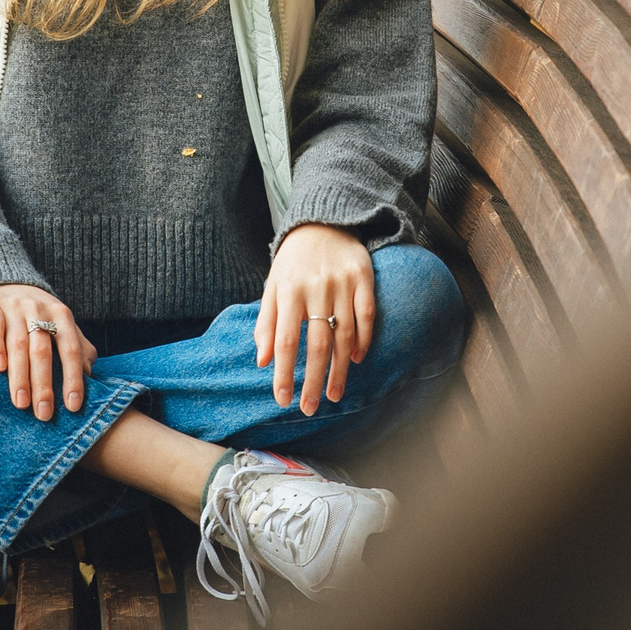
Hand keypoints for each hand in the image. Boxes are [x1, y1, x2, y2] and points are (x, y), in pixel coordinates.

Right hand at [0, 283, 94, 421]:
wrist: (6, 283)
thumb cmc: (40, 315)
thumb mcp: (63, 326)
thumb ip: (79, 348)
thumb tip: (90, 377)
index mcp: (62, 316)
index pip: (70, 350)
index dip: (73, 378)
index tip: (73, 407)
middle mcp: (40, 310)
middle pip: (43, 351)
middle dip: (44, 385)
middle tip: (43, 414)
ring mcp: (15, 307)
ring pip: (19, 345)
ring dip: (20, 376)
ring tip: (21, 403)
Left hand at [255, 223, 375, 414]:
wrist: (323, 221)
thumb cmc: (293, 261)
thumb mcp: (272, 286)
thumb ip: (267, 322)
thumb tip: (263, 361)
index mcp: (289, 291)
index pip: (286, 341)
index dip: (285, 373)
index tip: (282, 400)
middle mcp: (317, 288)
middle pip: (317, 344)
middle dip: (314, 381)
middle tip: (310, 408)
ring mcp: (343, 284)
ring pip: (345, 336)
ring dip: (340, 370)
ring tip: (335, 395)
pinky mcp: (364, 278)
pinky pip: (367, 316)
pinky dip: (364, 341)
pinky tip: (357, 361)